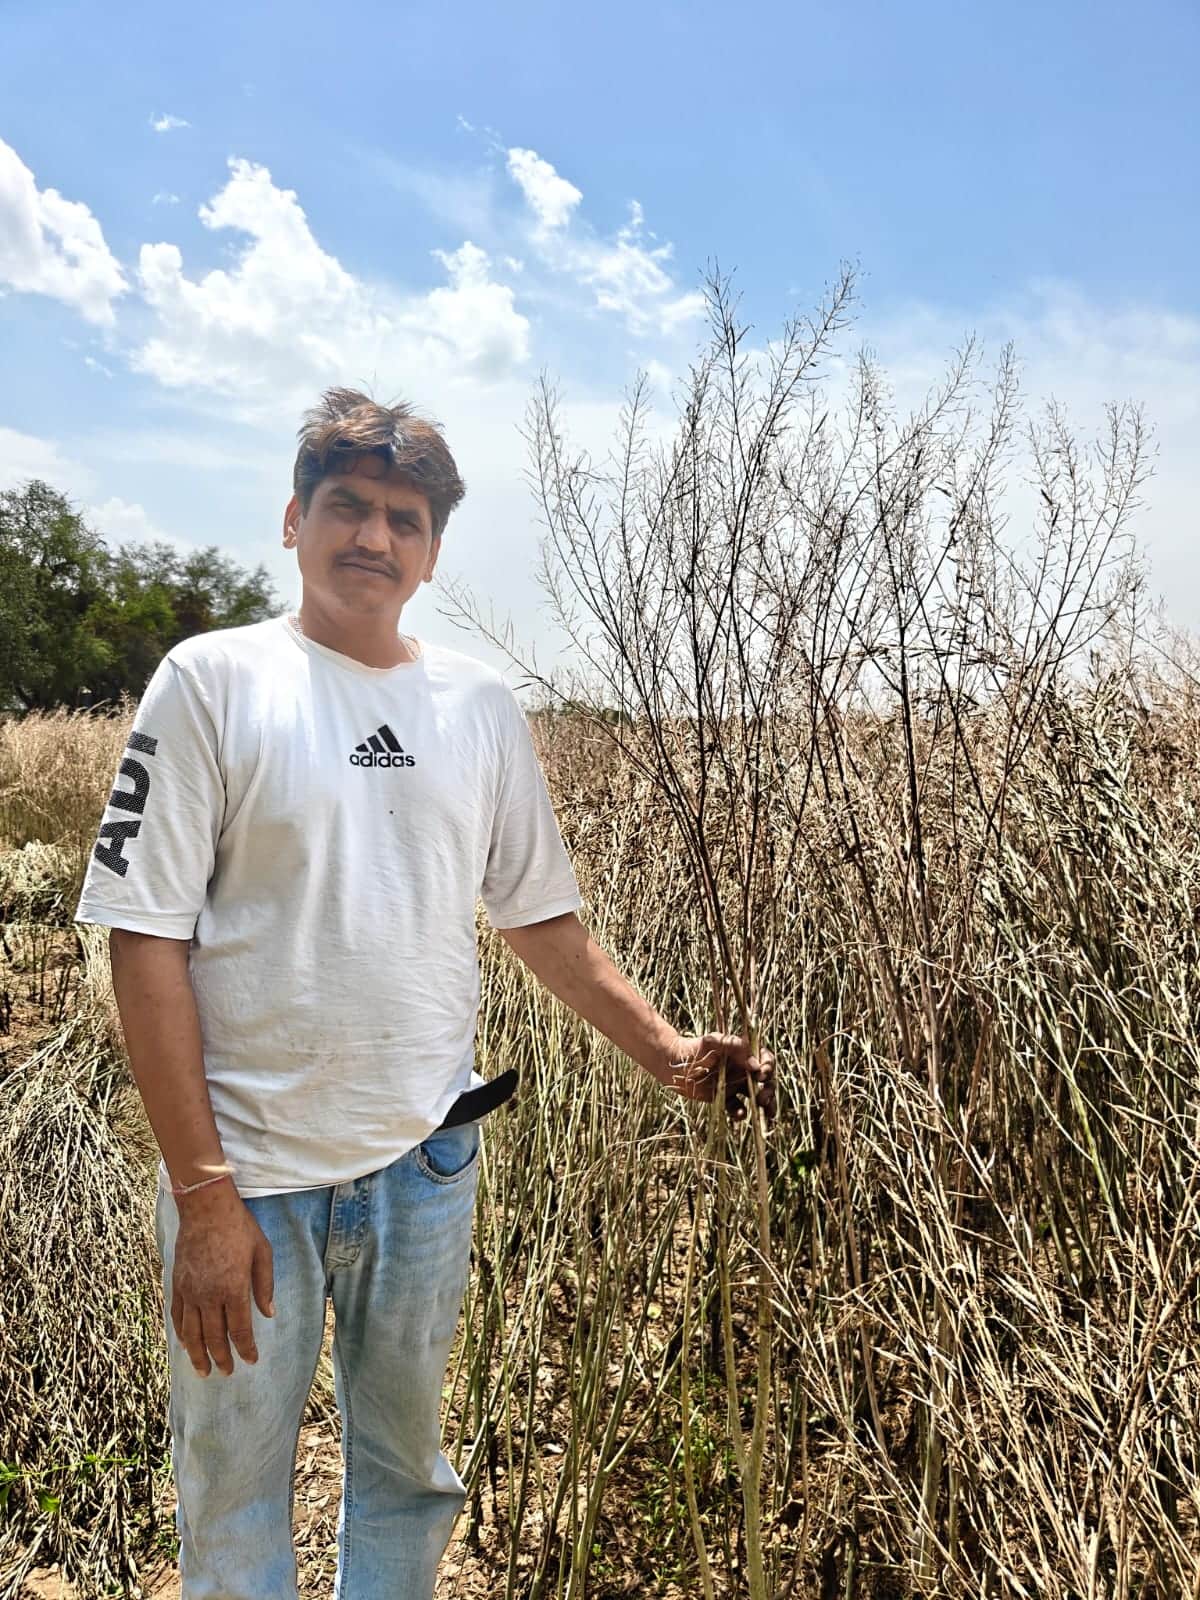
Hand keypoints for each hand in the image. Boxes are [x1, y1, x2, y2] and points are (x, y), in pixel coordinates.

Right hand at [171, 1179, 274, 1376]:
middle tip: (227, 1372)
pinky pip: (178, 1316)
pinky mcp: (178, 1284)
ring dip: (198, 1355)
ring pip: (193, 1333)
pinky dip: (182, 1334)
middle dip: (222, 1358)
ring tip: (204, 1371)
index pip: (240, 1329)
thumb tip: (269, 1314)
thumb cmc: (239, 1227)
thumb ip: (265, 1285)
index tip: (250, 1360)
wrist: (206, 1207)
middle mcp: (210, 1295)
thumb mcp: (262, 1252)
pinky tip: (186, 1344)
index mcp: (234, 1288)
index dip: (246, 1348)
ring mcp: (191, 1291)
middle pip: (215, 1337)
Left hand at [664, 1032, 776, 1122]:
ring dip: (763, 1104)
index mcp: (743, 1054)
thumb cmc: (693, 1048)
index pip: (764, 1058)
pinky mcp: (725, 1097)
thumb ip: (733, 1046)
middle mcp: (742, 1069)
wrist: (673, 1064)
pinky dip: (741, 1112)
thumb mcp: (713, 1041)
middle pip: (765, 1080)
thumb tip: (755, 1064)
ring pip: (756, 1096)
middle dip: (769, 1090)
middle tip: (764, 1098)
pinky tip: (740, 1114)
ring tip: (765, 1112)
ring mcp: (734, 1084)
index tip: (762, 1075)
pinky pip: (737, 1107)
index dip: (768, 1066)